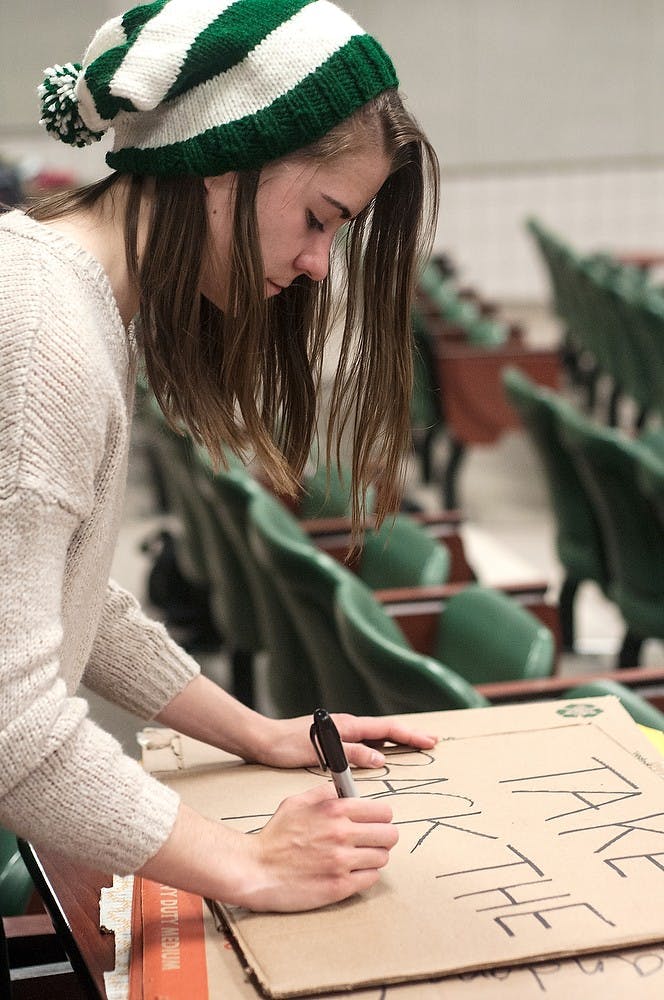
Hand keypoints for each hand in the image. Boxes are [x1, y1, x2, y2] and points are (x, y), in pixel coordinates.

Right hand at [237, 784, 397, 911]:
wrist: (257, 869)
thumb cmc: (274, 837)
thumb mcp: (297, 802)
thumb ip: (325, 794)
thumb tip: (345, 791)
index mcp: (334, 810)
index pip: (383, 812)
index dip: (380, 816)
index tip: (375, 821)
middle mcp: (342, 834)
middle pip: (390, 835)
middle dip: (382, 837)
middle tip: (371, 840)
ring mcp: (342, 862)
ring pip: (382, 858)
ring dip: (373, 857)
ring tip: (358, 856)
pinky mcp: (340, 886)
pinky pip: (371, 878)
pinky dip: (365, 875)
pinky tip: (351, 871)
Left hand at [254, 713, 437, 769]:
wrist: (266, 740)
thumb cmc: (289, 745)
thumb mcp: (322, 751)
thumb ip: (352, 753)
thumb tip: (380, 758)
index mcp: (348, 725)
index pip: (386, 729)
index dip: (409, 735)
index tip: (429, 741)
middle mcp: (348, 725)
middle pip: (386, 729)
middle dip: (410, 735)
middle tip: (432, 742)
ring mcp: (343, 732)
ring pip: (377, 734)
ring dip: (398, 740)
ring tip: (416, 745)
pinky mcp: (336, 740)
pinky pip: (366, 741)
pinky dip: (382, 745)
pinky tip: (385, 753)